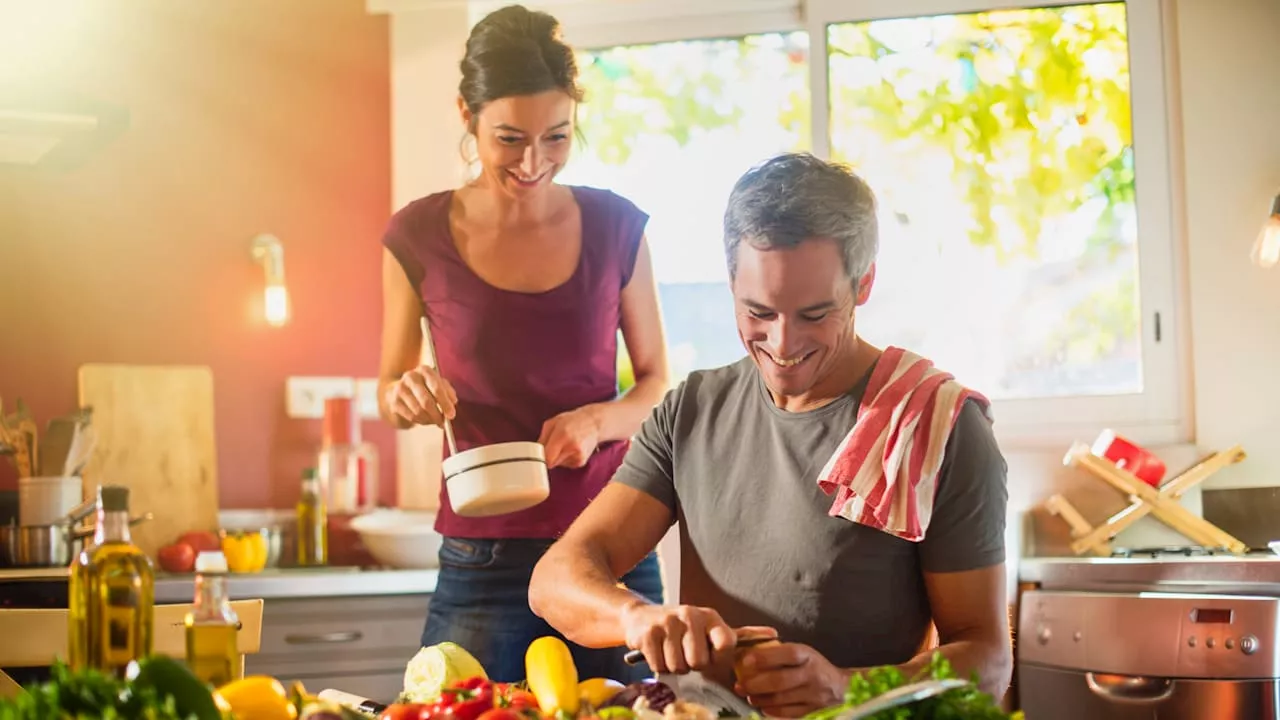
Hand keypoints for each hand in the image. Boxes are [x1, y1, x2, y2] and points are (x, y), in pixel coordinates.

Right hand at [384, 365, 457, 426]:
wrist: (400, 389)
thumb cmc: (425, 387)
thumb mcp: (438, 385)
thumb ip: (448, 392)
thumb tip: (453, 402)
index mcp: (425, 370)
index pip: (437, 388)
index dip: (445, 403)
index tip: (451, 415)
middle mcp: (411, 377)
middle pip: (426, 401)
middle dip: (437, 415)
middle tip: (443, 423)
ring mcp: (400, 389)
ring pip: (418, 411)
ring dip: (429, 420)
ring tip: (434, 420)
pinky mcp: (394, 401)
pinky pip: (411, 416)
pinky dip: (420, 421)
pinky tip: (424, 420)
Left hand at [537, 406, 602, 467]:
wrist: (594, 423)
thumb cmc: (571, 421)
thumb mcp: (553, 423)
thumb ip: (542, 438)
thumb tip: (534, 453)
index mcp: (562, 435)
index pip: (547, 457)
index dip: (540, 458)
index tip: (537, 456)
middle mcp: (571, 447)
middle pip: (551, 463)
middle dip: (548, 457)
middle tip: (550, 448)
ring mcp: (578, 456)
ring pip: (558, 464)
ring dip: (557, 457)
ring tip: (564, 445)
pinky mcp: (581, 462)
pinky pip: (566, 464)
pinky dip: (565, 458)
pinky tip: (571, 449)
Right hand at [621, 603, 770, 673]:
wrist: (641, 618)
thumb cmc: (683, 630)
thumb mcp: (710, 629)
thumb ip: (740, 636)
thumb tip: (774, 634)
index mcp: (710, 617)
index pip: (726, 643)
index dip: (718, 660)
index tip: (711, 659)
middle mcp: (690, 614)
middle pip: (699, 661)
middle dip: (692, 666)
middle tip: (686, 656)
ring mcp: (668, 622)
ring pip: (678, 666)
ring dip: (674, 667)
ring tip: (672, 653)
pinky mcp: (648, 633)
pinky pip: (659, 665)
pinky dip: (658, 666)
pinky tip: (658, 653)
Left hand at [734, 642, 847, 717]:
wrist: (841, 688)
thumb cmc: (813, 667)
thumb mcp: (803, 654)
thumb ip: (780, 653)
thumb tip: (747, 651)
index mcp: (808, 655)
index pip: (787, 654)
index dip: (765, 657)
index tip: (745, 660)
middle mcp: (812, 675)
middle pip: (781, 680)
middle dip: (756, 684)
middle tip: (739, 685)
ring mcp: (814, 695)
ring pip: (782, 699)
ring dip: (760, 699)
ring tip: (748, 696)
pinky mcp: (813, 711)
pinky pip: (788, 713)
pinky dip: (772, 710)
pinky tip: (762, 706)